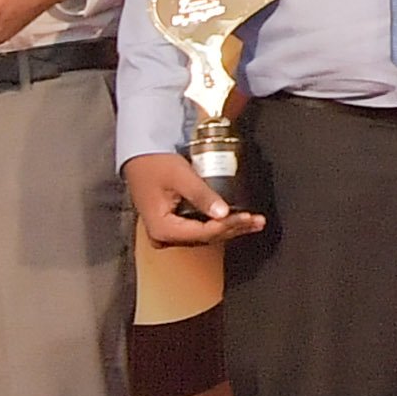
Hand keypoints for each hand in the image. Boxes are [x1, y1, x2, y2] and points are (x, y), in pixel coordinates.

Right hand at [125, 149, 262, 244]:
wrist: (139, 158)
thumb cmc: (154, 164)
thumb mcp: (180, 176)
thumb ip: (201, 195)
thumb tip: (223, 213)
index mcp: (162, 229)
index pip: (202, 233)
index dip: (227, 226)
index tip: (247, 217)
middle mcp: (163, 237)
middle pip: (206, 237)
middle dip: (234, 228)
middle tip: (257, 221)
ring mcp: (168, 234)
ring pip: (205, 235)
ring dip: (230, 228)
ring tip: (253, 222)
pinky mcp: (174, 226)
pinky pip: (200, 229)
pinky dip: (219, 224)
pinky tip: (236, 220)